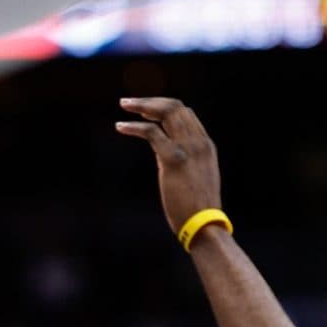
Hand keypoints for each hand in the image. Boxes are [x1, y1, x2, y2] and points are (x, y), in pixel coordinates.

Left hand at [114, 97, 223, 240]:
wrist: (204, 224)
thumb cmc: (197, 209)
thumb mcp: (195, 178)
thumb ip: (182, 162)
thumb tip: (164, 155)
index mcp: (206, 146)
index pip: (186, 114)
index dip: (165, 107)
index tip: (146, 110)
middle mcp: (199, 142)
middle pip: (175, 107)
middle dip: (151, 101)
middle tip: (130, 103)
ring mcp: (187, 148)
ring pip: (165, 112)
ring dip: (142, 105)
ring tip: (124, 104)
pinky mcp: (173, 158)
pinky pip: (151, 132)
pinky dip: (134, 127)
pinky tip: (120, 127)